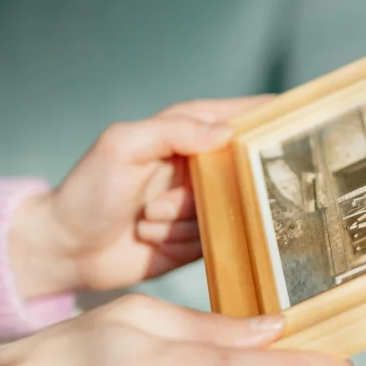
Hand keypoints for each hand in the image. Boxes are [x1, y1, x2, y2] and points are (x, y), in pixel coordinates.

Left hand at [9, 96, 272, 297]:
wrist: (68, 249)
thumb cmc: (87, 191)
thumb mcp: (122, 147)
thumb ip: (173, 131)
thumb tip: (226, 133)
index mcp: (187, 129)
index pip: (247, 115)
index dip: (276, 120)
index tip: (298, 134)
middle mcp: (202, 165)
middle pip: (247, 171)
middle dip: (211, 190)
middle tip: (161, 201)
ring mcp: (204, 203)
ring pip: (233, 210)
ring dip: (186, 219)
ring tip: (145, 219)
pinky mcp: (202, 238)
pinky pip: (220, 239)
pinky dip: (187, 241)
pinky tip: (153, 238)